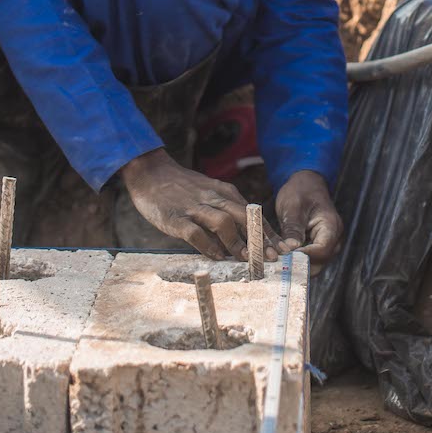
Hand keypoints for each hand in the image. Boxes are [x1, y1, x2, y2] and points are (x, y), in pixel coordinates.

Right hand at [122, 149, 282, 260]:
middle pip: (243, 216)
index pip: (252, 212)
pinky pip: (195, 233)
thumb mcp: (209, 191)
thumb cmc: (182, 187)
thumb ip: (225, 208)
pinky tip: (215, 256)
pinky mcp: (176, 217)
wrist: (151, 173)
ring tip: (244, 259)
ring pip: (223, 223)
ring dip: (236, 242)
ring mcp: (194, 207)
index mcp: (223, 191)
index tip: (280, 248)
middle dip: (259, 238)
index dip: (267, 231)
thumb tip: (245, 234)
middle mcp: (212, 197)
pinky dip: (207, 245)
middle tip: (271, 257)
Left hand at [275, 170, 342, 268]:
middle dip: (297, 266)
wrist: (306, 185)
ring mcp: (327, 245)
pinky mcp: (317, 248)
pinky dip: (295, 262)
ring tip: (276, 262)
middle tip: (275, 265)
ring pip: (313, 265)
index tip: (284, 259)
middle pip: (319, 263)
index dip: (303, 257)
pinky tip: (280, 260)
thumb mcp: (293, 206)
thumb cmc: (300, 191)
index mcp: (331, 226)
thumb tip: (290, 250)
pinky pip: (308, 261)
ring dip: (295, 266)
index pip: (322, 250)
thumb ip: (293, 228)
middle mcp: (333, 239)